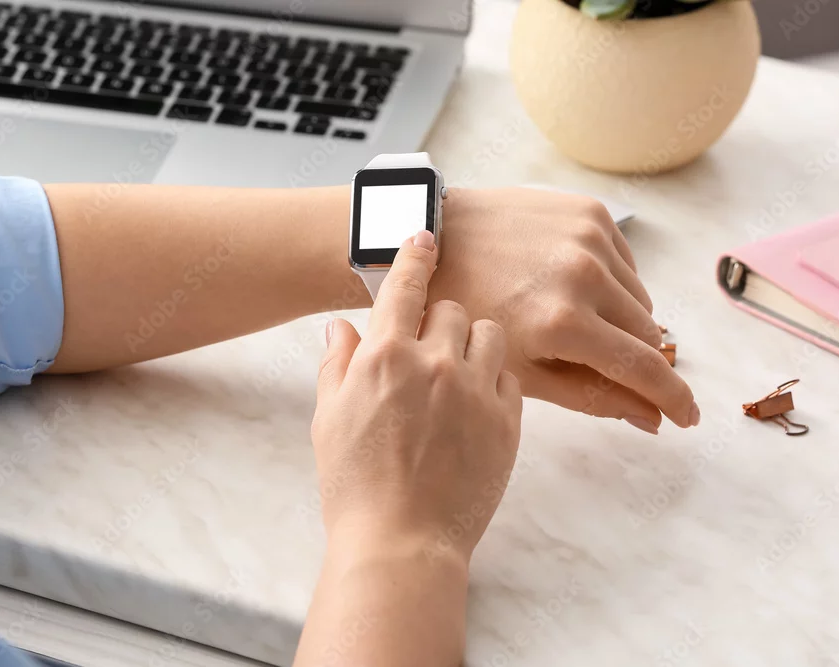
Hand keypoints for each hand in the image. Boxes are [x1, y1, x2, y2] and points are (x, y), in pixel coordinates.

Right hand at [312, 230, 522, 564]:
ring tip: (458, 373)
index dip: (416, 252)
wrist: (401, 542)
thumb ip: (338, 364)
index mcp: (385, 355)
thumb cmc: (355, 485)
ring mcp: (475, 388)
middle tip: (430, 350)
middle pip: (453, 307)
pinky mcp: (507, 418)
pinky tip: (475, 404)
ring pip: (490, 333)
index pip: (406, 283)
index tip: (427, 233)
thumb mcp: (328, 418)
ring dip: (474, 343)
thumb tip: (342, 327)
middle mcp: (434, 361)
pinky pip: (510, 375)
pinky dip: (494, 379)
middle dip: (441, 320)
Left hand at [429, 187, 698, 434]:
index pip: (644, 368)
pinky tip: (571, 285)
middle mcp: (586, 276)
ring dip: (621, 318)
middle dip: (632, 356)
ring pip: (641, 300)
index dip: (673, 398)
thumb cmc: (468, 311)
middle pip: (648, 335)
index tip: (688, 416)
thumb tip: (651, 418)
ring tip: (572, 317)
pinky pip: (628, 264)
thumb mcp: (519, 370)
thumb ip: (591, 396)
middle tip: (593, 358)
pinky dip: (611, 283)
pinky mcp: (592, 212)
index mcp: (563, 323)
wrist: (440, 236)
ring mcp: (591, 239)